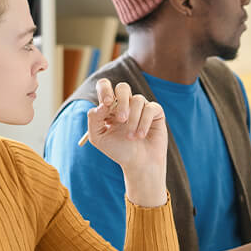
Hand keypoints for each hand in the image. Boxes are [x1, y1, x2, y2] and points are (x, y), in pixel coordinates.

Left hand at [87, 79, 167, 206]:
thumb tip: (101, 105)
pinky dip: (144, 123)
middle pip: (123, 88)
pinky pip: (150, 108)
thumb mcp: (98, 137)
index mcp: (110, 107)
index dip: (105, 90)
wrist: (139, 163)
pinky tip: (141, 135)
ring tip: (131, 137)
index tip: (106, 104)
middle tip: (121, 120)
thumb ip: (94, 119)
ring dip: (133, 120)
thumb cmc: (118, 151)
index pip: (105, 86)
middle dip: (121, 102)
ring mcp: (141, 106)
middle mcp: (126, 103)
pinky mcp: (155, 111)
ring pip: (137, 100)